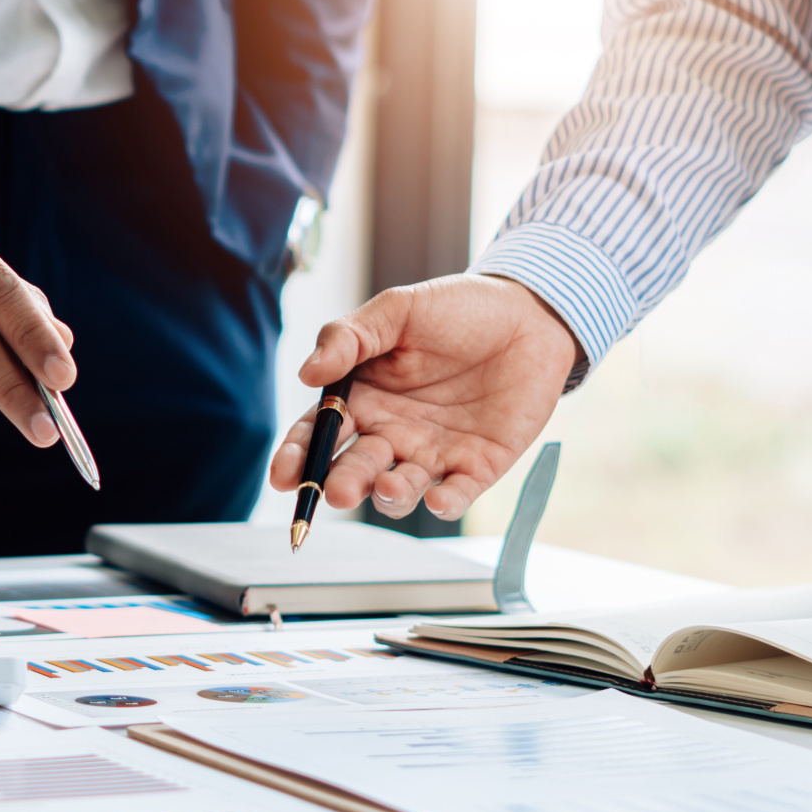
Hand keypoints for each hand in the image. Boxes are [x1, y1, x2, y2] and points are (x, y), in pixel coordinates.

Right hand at [268, 274, 582, 520]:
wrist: (528, 313)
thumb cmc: (457, 309)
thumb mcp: (396, 311)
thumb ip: (347, 338)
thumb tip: (306, 373)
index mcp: (362, 397)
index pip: (319, 432)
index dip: (298, 455)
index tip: (283, 475)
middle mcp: (390, 432)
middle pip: (355, 468)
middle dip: (341, 482)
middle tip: (336, 490)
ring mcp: (433, 452)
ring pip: (399, 488)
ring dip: (389, 496)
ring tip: (387, 487)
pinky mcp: (477, 465)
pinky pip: (456, 493)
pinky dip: (445, 503)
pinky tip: (437, 501)